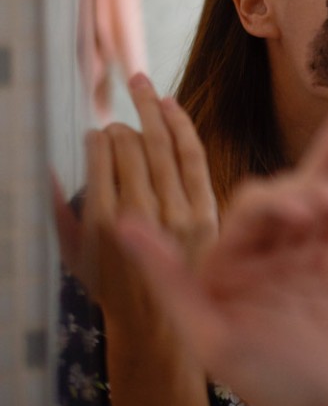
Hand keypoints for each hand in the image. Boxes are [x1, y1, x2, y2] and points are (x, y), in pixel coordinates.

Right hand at [53, 72, 217, 320]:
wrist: (161, 322)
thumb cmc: (110, 284)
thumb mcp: (71, 253)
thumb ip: (58, 210)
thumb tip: (44, 168)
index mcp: (103, 221)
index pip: (102, 156)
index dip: (98, 138)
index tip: (96, 136)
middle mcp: (142, 212)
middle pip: (133, 146)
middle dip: (121, 124)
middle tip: (115, 119)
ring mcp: (179, 211)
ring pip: (163, 145)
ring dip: (151, 109)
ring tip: (139, 83)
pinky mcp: (206, 211)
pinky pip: (193, 157)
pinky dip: (182, 126)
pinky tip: (170, 104)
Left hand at [115, 101, 327, 405]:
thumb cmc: (278, 388)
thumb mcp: (213, 338)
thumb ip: (171, 279)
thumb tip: (124, 225)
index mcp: (224, 273)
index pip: (239, 216)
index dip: (266, 207)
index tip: (291, 219)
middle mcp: (260, 256)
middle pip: (274, 197)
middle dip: (295, 199)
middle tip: (318, 219)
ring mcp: (302, 251)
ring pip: (308, 189)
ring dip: (323, 177)